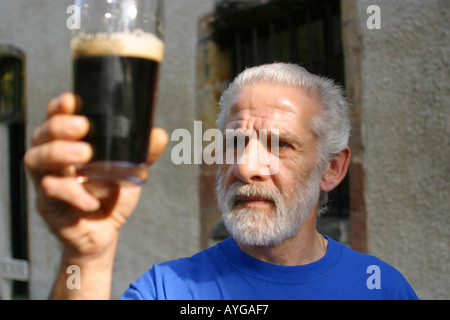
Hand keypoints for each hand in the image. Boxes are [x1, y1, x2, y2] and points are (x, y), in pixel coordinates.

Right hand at [24, 93, 167, 257]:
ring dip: (58, 152)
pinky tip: (91, 200)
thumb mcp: (132, 171)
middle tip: (83, 127)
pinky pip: (49, 192)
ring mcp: (48, 180)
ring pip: (36, 158)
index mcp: (72, 143)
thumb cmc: (113, 196)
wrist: (106, 232)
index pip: (57, 118)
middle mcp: (55, 158)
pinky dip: (71, 193)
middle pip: (41, 133)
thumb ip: (144, 153)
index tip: (73, 100)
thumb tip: (159, 134)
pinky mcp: (48, 203)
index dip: (60, 107)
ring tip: (85, 154)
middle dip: (59, 125)